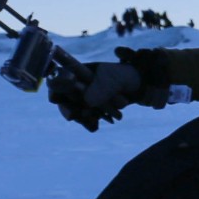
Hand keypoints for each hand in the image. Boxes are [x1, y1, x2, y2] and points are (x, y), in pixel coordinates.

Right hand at [53, 50, 171, 130]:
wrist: (141, 87)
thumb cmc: (125, 76)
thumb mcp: (114, 79)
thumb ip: (102, 88)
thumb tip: (88, 102)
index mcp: (78, 71)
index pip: (58, 79)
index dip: (56, 88)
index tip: (59, 97)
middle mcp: (77, 85)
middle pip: (63, 99)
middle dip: (68, 108)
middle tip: (73, 115)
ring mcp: (84, 98)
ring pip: (74, 112)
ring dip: (82, 118)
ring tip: (93, 122)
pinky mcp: (92, 110)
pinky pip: (85, 119)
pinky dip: (89, 123)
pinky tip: (95, 126)